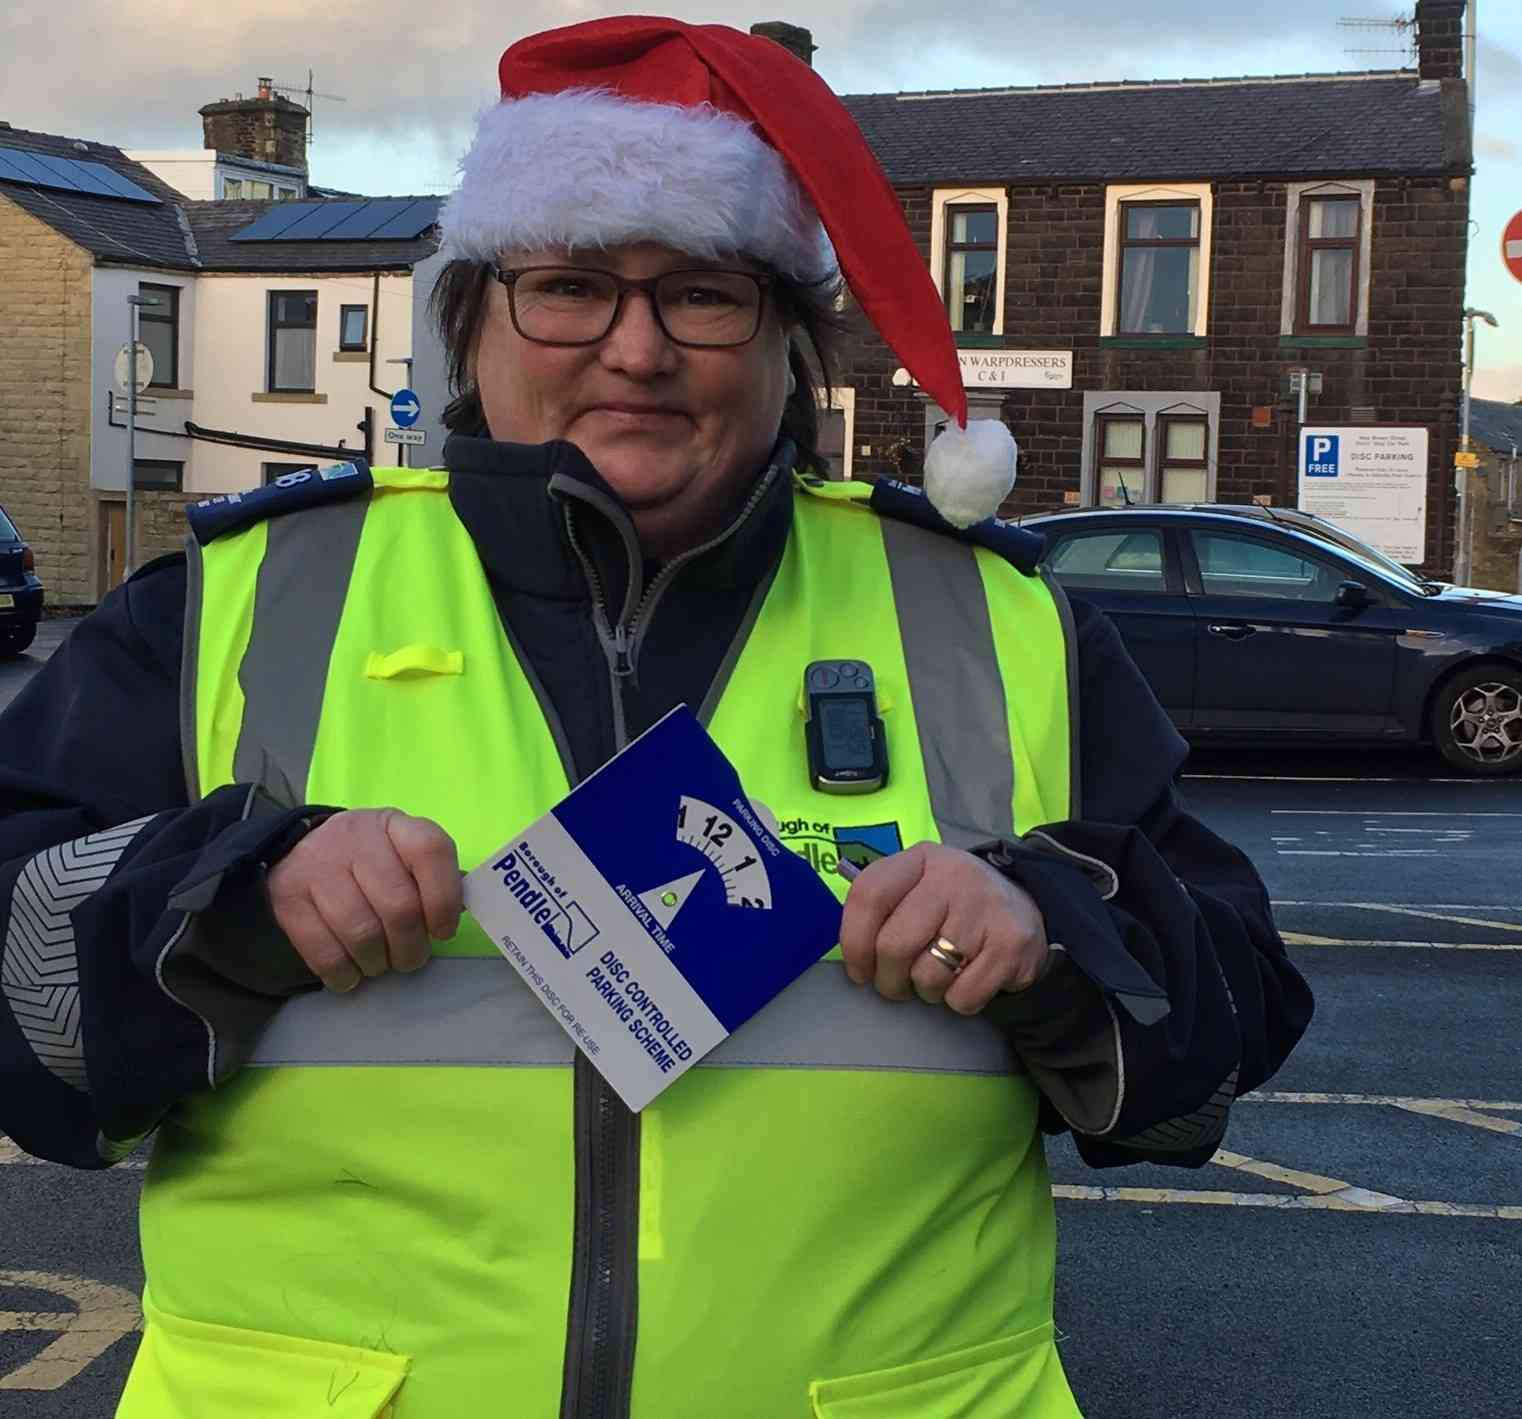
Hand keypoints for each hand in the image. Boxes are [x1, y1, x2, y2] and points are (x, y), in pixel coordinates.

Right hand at [266, 809, 462, 992]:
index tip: (444, 930)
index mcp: (395, 825)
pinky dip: (344, 973)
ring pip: (362, 933)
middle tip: (411, 957)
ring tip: (382, 963)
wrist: (301, 851)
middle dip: (411, 946)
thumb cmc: (371, 860)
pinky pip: (324, 951)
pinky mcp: (288, 897)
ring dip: (379, 962)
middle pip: (399, 905)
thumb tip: (459, 912)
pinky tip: (352, 974)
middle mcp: (356, 839)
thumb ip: (434, 877)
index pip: (431, 851)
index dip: (445, 898)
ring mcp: (317, 866)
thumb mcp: (404, 853)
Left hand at [838, 843, 1052, 1013]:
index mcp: (921, 858)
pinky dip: (958, 1001)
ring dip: (926, 991)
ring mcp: (985, 908)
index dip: (853, 942)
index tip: (858, 970)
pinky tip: (968, 979)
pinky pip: (963, 996)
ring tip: (939, 976)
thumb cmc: (953, 905)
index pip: (868, 895)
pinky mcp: (1012, 943)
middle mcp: (954, 876)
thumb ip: (883, 907)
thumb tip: (851, 954)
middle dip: (889, 980)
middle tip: (896, 985)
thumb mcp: (919, 887)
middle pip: (894, 945)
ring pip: (928, 977)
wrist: (1027, 907)